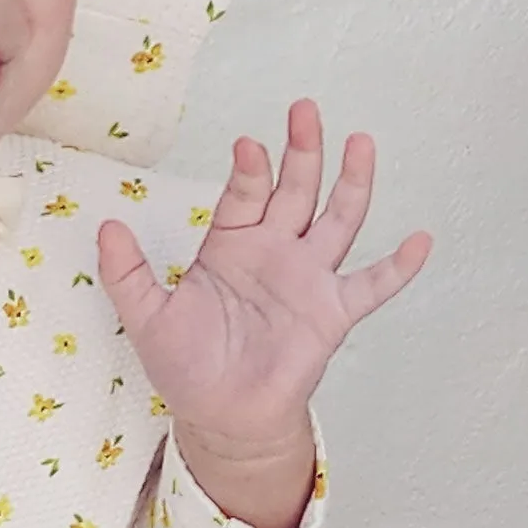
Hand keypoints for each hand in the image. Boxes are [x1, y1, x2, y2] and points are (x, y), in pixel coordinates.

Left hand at [96, 101, 430, 512]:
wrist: (221, 417)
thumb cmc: (187, 366)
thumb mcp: (146, 316)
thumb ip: (125, 273)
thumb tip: (106, 225)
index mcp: (232, 243)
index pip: (246, 193)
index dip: (250, 171)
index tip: (249, 147)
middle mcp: (276, 251)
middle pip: (296, 189)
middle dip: (302, 150)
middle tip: (305, 110)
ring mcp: (309, 278)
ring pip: (337, 219)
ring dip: (351, 182)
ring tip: (361, 142)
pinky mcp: (332, 313)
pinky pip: (371, 285)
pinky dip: (398, 266)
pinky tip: (421, 240)